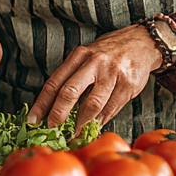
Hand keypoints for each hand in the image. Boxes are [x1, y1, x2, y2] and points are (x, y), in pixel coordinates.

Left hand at [28, 24, 161, 127]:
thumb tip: (53, 108)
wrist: (142, 43)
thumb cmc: (108, 53)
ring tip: (75, 133)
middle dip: (58, 115)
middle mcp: (94, 62)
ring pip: (93, 105)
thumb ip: (72, 77)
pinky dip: (100, 121)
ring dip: (82, 123)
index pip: (54, 82)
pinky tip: (93, 126)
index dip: (42, 104)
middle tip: (52, 129)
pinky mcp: (128, 85)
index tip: (33, 121)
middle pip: (70, 92)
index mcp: (79, 55)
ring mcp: (112, 74)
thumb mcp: (87, 57)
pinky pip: (110, 109)